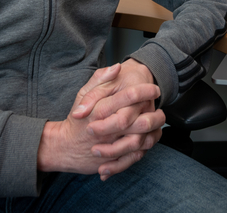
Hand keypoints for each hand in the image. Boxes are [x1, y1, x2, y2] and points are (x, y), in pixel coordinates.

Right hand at [37, 62, 164, 180]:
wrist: (65, 147)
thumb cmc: (76, 120)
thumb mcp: (82, 94)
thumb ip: (99, 79)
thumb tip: (117, 67)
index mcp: (101, 110)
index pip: (128, 97)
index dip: (145, 91)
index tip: (155, 88)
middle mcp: (107, 129)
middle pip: (139, 122)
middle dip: (155, 115)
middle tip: (161, 109)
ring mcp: (111, 146)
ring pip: (140, 140)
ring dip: (153, 131)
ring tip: (157, 121)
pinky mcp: (113, 160)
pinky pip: (135, 155)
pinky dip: (146, 147)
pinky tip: (149, 136)